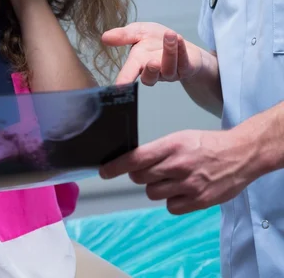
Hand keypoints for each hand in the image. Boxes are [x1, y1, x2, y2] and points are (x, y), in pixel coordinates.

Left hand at [100, 128, 256, 214]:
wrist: (240, 154)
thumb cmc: (209, 144)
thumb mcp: (182, 137)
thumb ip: (160, 150)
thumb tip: (135, 161)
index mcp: (173, 145)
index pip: (137, 158)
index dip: (116, 166)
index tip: (104, 171)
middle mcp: (178, 165)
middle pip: (141, 177)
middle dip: (138, 175)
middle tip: (147, 170)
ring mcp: (188, 184)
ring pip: (153, 193)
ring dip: (156, 187)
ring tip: (170, 178)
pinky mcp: (198, 201)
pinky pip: (170, 207)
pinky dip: (171, 201)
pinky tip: (180, 190)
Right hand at [102, 22, 203, 85]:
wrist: (178, 41)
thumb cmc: (155, 39)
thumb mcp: (138, 31)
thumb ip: (124, 35)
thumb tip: (104, 37)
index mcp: (139, 62)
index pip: (129, 72)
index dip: (125, 79)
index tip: (119, 86)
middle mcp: (154, 71)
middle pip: (150, 78)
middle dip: (151, 71)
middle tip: (153, 61)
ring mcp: (170, 72)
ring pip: (169, 68)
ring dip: (170, 51)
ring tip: (170, 35)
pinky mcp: (186, 68)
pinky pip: (184, 62)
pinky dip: (182, 49)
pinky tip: (179, 39)